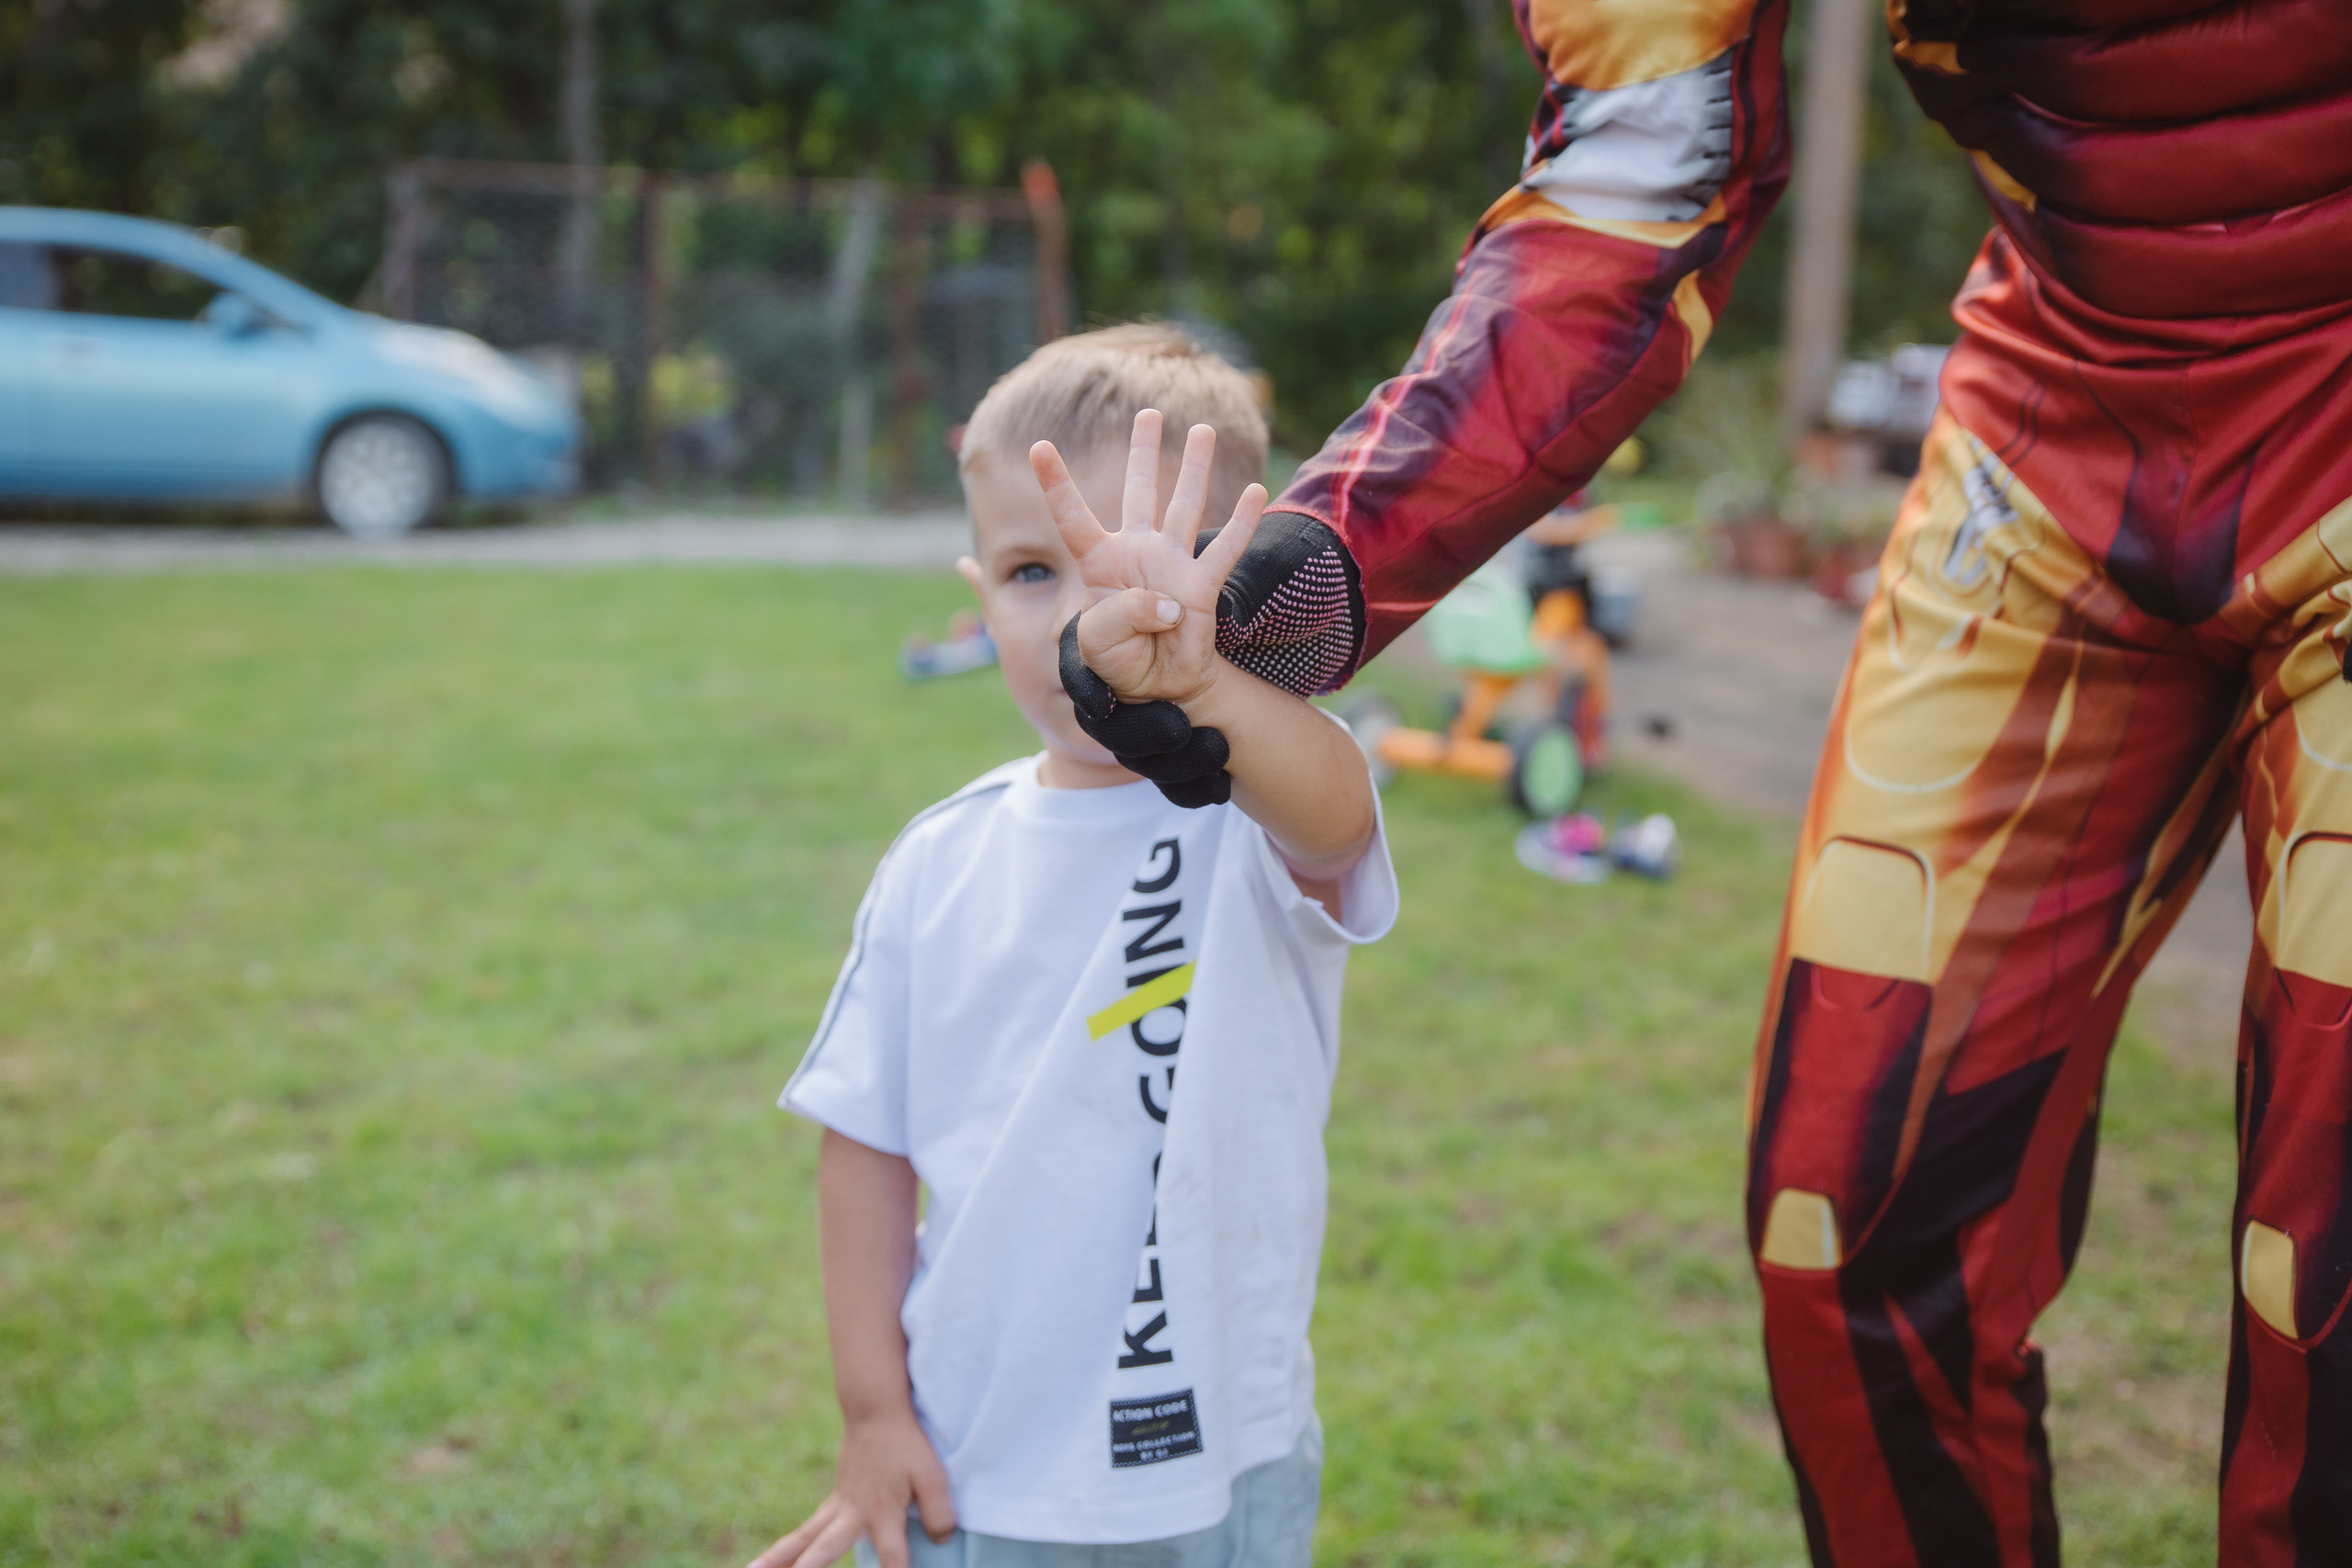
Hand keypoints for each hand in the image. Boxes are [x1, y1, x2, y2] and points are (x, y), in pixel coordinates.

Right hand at [745, 1409, 954, 1567]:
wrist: (876, 1410)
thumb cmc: (907, 1444)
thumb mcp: (933, 1476)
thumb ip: (939, 1512)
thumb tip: (940, 1541)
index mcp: (881, 1514)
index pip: (893, 1561)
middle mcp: (853, 1515)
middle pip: (824, 1553)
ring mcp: (838, 1508)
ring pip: (802, 1540)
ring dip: (777, 1559)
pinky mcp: (834, 1501)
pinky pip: (807, 1529)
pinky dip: (789, 1547)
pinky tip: (770, 1562)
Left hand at [1030, 409, 1267, 709]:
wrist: (1156, 686)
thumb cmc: (1119, 661)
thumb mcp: (1098, 643)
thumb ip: (1121, 616)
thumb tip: (1168, 601)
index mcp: (1100, 563)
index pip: (1073, 516)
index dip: (1056, 482)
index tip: (1039, 446)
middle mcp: (1137, 552)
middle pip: (1140, 492)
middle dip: (1143, 451)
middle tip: (1148, 413)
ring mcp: (1172, 564)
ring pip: (1185, 505)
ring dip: (1194, 467)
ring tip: (1202, 429)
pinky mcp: (1202, 585)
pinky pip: (1225, 548)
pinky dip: (1241, 521)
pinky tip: (1256, 491)